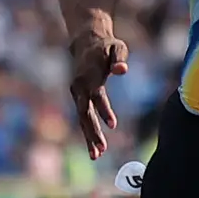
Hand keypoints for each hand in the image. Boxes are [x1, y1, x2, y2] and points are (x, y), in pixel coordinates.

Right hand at [67, 24, 130, 155]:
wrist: (85, 41)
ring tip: (96, 155)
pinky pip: (82, 116)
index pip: (97, 96)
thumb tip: (122, 70)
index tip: (113, 125)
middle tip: (102, 150)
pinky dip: (87, 131)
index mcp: (90, 76)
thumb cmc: (106, 46)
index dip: (104, 110)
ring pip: (82, 118)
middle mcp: (80, 86)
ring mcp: (76, 92)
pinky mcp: (78, 97)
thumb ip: (120, 59)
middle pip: (85, 113)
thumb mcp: (117, 48)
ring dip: (88, 137)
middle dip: (92, 132)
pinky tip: (95, 147)